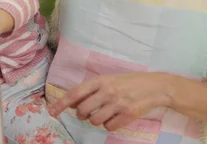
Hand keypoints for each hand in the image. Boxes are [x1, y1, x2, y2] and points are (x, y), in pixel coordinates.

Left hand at [48, 73, 171, 130]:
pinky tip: (115, 117)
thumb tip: (70, 102)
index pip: (75, 93)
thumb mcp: (108, 80)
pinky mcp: (128, 114)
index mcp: (100, 81)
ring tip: (104, 113)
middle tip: (87, 113)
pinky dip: (109, 125)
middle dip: (81, 115)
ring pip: (95, 121)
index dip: (61, 104)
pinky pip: (109, 127)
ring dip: (96, 120)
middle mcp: (107, 91)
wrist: (155, 86)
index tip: (51, 112)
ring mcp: (118, 103)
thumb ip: (90, 90)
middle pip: (82, 110)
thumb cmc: (128, 82)